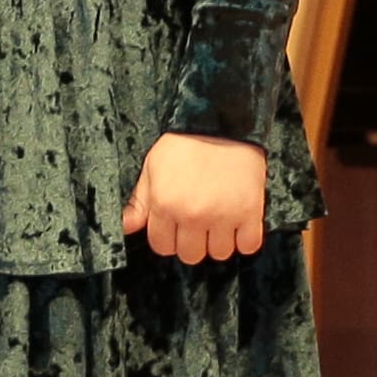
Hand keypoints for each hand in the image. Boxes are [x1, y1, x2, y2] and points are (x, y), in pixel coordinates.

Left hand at [123, 130, 271, 263]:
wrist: (222, 121)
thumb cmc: (184, 143)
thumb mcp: (153, 166)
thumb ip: (140, 201)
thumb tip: (126, 227)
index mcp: (165, 204)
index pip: (162, 247)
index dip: (169, 237)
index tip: (177, 225)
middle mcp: (192, 215)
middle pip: (190, 255)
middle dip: (193, 241)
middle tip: (199, 221)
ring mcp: (223, 216)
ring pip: (219, 253)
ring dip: (219, 241)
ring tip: (220, 219)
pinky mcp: (250, 212)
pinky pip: (248, 246)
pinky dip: (245, 239)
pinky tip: (239, 222)